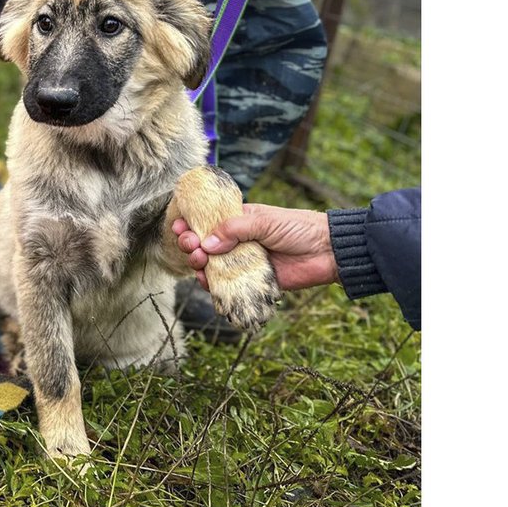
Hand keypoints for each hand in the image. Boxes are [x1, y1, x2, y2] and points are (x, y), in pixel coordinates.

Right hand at [172, 204, 338, 290]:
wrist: (327, 252)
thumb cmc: (299, 228)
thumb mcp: (265, 221)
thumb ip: (235, 230)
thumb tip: (207, 243)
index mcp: (240, 221)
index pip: (208, 221)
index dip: (191, 224)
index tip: (180, 227)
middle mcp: (238, 241)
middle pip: (205, 245)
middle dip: (191, 244)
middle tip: (189, 245)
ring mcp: (244, 261)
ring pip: (212, 265)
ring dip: (199, 264)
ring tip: (198, 262)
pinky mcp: (252, 281)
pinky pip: (227, 285)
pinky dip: (213, 285)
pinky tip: (207, 281)